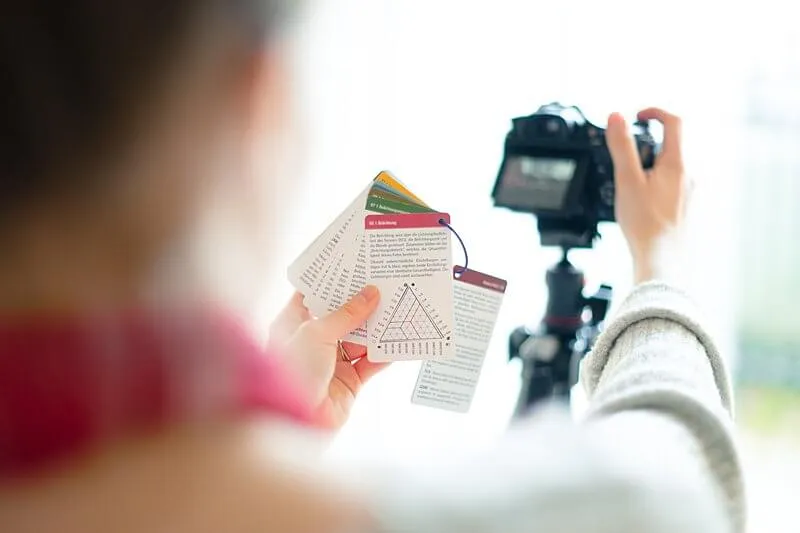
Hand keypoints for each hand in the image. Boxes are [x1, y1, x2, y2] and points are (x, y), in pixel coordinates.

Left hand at [269, 286, 388, 429]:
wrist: (294, 422)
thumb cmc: (293, 371)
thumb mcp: (317, 332)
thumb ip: (347, 313)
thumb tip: (371, 293)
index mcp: (292, 324)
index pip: (311, 296)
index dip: (330, 281)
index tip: (351, 265)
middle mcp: (311, 342)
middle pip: (341, 316)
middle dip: (361, 303)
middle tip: (383, 282)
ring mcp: (331, 363)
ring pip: (359, 339)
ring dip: (377, 326)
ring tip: (398, 305)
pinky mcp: (349, 383)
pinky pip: (371, 363)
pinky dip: (385, 353)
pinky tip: (400, 338)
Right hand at [606, 108, 688, 283]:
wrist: (661, 259)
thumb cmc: (646, 223)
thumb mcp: (627, 179)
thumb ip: (621, 146)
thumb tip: (616, 117)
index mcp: (677, 164)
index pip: (674, 122)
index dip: (655, 112)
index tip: (638, 116)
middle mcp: (688, 176)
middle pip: (670, 146)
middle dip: (646, 145)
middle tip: (625, 158)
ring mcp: (687, 193)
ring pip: (668, 168)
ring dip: (648, 167)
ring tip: (628, 185)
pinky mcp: (682, 208)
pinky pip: (668, 186)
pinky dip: (652, 185)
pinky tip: (638, 204)